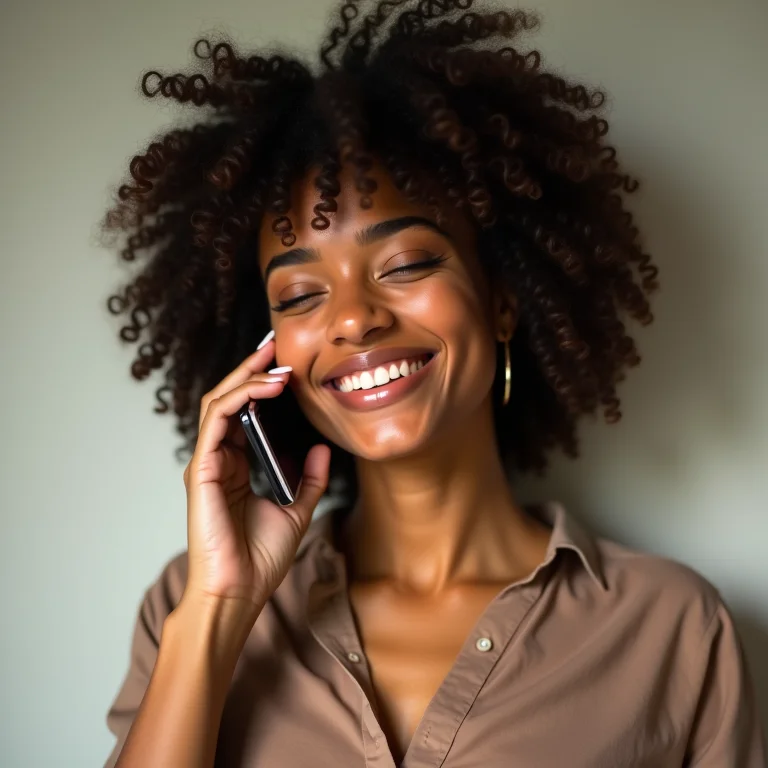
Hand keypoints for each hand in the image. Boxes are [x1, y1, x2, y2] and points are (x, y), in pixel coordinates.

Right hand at [181, 336, 329, 615]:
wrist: (239, 593)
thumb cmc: (260, 559)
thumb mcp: (297, 510)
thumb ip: (310, 478)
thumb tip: (325, 448)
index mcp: (236, 466)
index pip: (244, 413)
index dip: (261, 385)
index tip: (286, 363)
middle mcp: (218, 459)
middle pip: (229, 399)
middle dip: (251, 368)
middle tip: (275, 343)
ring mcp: (207, 463)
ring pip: (220, 402)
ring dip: (247, 376)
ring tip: (274, 358)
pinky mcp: (202, 470)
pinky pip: (217, 420)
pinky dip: (240, 397)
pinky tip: (267, 387)